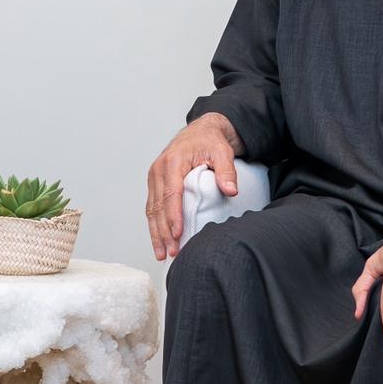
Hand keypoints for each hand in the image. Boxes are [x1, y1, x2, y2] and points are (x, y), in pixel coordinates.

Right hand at [146, 113, 241, 261]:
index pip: (171, 194)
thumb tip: (231, 190)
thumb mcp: (222, 152)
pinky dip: (155, 224)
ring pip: (152, 209)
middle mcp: (159, 169)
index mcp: (173, 162)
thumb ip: (226, 171)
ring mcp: (155, 176)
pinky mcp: (156, 182)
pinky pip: (152, 206)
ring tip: (162, 253)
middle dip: (163, 231)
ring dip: (156, 232)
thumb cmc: (210, 140)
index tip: (177, 234)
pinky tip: (159, 240)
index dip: (173, 216)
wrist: (202, 130)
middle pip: (158, 206)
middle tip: (171, 252)